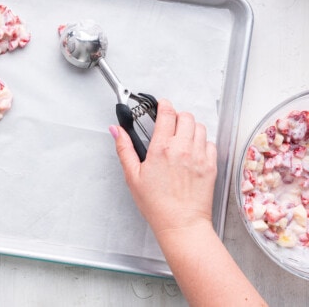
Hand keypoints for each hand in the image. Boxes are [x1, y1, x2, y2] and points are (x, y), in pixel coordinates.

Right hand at [110, 99, 217, 235]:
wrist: (181, 224)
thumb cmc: (157, 205)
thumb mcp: (132, 176)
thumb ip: (124, 149)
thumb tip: (117, 130)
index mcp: (161, 149)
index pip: (167, 113)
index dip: (163, 105)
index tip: (161, 105)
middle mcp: (182, 149)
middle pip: (186, 116)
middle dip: (176, 116)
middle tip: (169, 124)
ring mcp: (199, 156)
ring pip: (199, 127)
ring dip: (190, 128)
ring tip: (181, 138)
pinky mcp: (211, 165)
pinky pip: (210, 143)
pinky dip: (202, 142)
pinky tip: (192, 151)